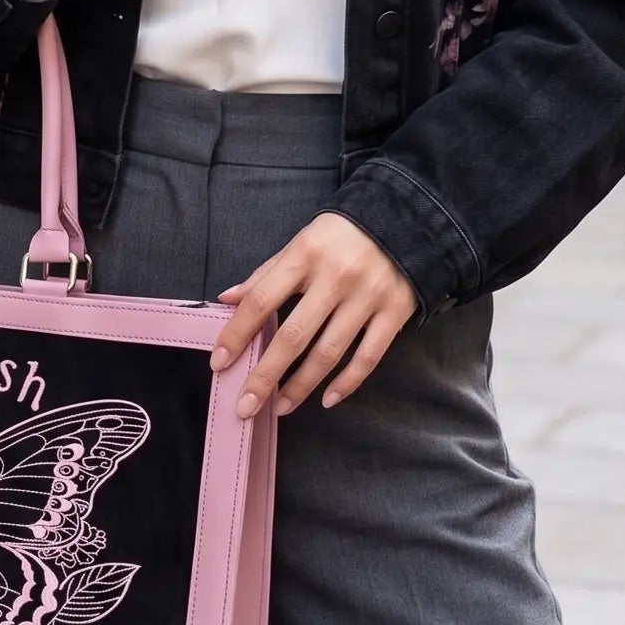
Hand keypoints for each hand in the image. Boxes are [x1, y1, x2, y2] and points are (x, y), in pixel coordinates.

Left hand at [208, 213, 420, 418]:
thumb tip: (227, 299)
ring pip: (329, 352)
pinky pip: (368, 357)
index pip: (262, 300)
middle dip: (265, 376)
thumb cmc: (342, 234)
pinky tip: (327, 400)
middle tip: (245, 407)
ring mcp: (366, 297)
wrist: (405, 217)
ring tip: (280, 406)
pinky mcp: (394, 312)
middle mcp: (334, 278)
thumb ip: (266, 273)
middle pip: (293, 336)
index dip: (237, 333)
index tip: (219, 363)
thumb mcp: (301, 242)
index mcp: (305, 255)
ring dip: (301, 386)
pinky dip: (347, 383)